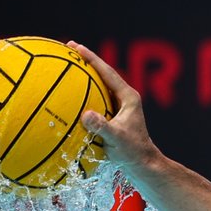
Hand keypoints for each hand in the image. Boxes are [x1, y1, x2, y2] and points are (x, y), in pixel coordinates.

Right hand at [67, 42, 157, 174]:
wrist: (143, 163)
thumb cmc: (133, 151)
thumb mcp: (117, 139)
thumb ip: (102, 127)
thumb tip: (86, 115)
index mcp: (128, 98)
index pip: (108, 72)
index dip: (92, 59)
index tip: (76, 47)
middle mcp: (125, 98)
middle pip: (104, 74)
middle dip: (87, 60)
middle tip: (69, 48)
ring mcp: (120, 106)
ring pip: (101, 85)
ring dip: (86, 75)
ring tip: (68, 66)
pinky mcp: (115, 115)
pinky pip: (97, 98)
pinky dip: (85, 92)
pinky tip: (70, 96)